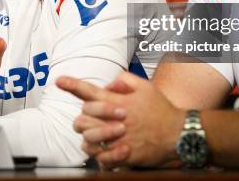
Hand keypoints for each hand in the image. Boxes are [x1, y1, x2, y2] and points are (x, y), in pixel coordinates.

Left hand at [57, 72, 183, 168]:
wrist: (179, 133)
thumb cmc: (161, 109)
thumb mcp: (145, 86)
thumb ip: (124, 80)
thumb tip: (108, 84)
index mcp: (118, 101)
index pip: (90, 90)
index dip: (72, 85)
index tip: (59, 81)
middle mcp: (114, 119)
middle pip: (82, 118)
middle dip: (81, 118)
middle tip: (89, 120)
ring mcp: (118, 138)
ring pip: (87, 139)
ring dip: (88, 137)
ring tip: (95, 136)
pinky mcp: (123, 155)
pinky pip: (100, 158)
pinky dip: (98, 155)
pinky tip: (103, 151)